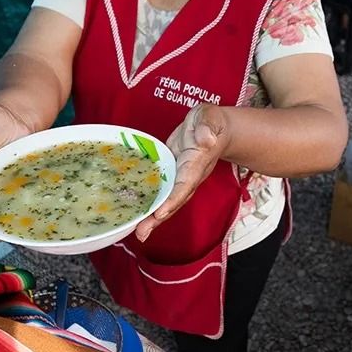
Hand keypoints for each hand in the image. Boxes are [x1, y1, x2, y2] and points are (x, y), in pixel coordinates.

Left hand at [135, 104, 230, 242]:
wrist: (215, 128)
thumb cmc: (212, 121)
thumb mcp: (210, 118)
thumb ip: (207, 127)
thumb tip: (205, 139)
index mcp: (197, 162)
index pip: (185, 184)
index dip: (173, 200)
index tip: (160, 213)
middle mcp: (189, 175)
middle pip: (175, 200)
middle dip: (159, 217)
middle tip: (142, 234)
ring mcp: (180, 176)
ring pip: (166, 199)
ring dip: (152, 217)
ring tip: (137, 232)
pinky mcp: (171, 173)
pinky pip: (161, 191)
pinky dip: (150, 203)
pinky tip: (136, 214)